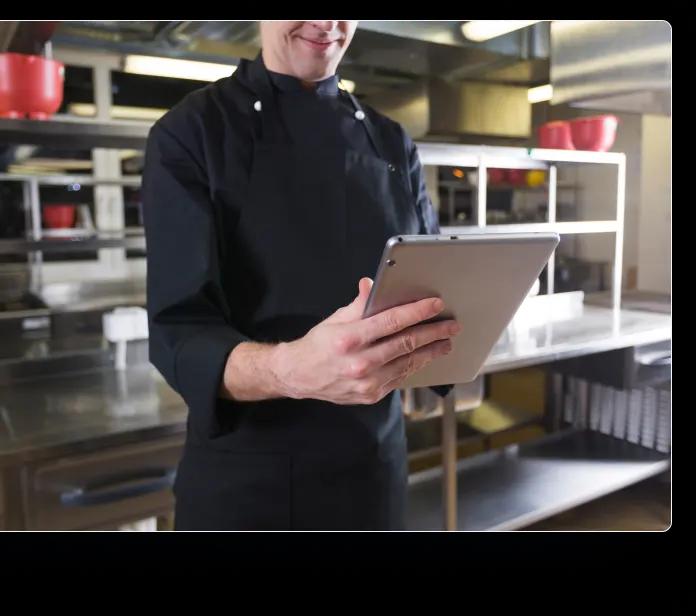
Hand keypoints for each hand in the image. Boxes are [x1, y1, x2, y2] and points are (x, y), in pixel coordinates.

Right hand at [272, 277, 459, 403]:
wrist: (299, 376)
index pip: (391, 322)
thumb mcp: (335, 320)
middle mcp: (359, 363)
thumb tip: (372, 284)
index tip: (435, 305)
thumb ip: (358, 305)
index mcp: (349, 339)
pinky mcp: (371, 395)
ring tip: (446, 342)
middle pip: (406, 344)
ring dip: (430, 351)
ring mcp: (366, 383)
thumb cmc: (317, 345)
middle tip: (451, 325)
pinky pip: (399, 377)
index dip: (417, 312)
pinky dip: (414, 365)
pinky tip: (425, 356)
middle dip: (433, 332)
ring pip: (407, 363)